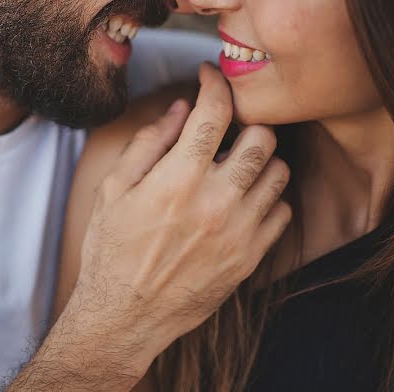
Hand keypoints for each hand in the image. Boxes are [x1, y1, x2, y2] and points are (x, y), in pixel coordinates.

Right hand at [68, 63, 291, 375]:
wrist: (124, 317)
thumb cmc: (111, 249)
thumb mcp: (114, 189)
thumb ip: (148, 143)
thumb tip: (181, 108)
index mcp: (177, 178)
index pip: (214, 112)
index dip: (215, 82)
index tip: (210, 75)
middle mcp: (216, 201)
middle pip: (262, 137)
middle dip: (247, 122)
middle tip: (228, 128)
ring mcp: (239, 231)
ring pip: (279, 172)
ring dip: (261, 160)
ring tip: (236, 165)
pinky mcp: (251, 257)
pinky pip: (282, 211)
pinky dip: (267, 197)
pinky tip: (242, 200)